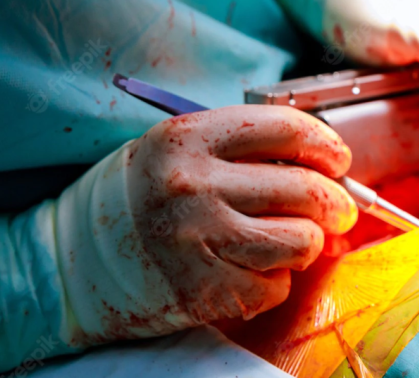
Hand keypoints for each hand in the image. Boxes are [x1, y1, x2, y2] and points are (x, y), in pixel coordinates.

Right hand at [58, 105, 357, 344]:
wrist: (79, 258)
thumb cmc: (147, 197)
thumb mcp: (185, 151)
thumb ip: (248, 151)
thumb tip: (326, 168)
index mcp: (189, 138)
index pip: (286, 129)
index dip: (326, 145)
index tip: (339, 160)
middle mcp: (193, 186)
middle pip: (305, 189)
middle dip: (335, 202)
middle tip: (337, 209)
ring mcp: (198, 240)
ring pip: (301, 242)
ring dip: (306, 244)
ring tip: (289, 240)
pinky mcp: (204, 289)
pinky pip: (275, 286)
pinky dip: (273, 281)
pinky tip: (248, 268)